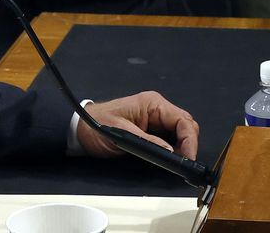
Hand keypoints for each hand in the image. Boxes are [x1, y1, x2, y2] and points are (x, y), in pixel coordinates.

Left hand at [77, 91, 200, 160]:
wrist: (80, 127)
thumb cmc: (96, 125)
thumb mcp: (121, 135)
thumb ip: (148, 142)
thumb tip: (171, 152)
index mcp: (152, 103)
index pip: (182, 120)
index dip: (190, 140)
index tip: (189, 158)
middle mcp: (157, 109)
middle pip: (185, 125)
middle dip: (189, 145)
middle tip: (185, 164)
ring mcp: (154, 119)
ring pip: (180, 133)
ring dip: (182, 148)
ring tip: (179, 164)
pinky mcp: (151, 130)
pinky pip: (170, 138)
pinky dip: (174, 149)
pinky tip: (171, 160)